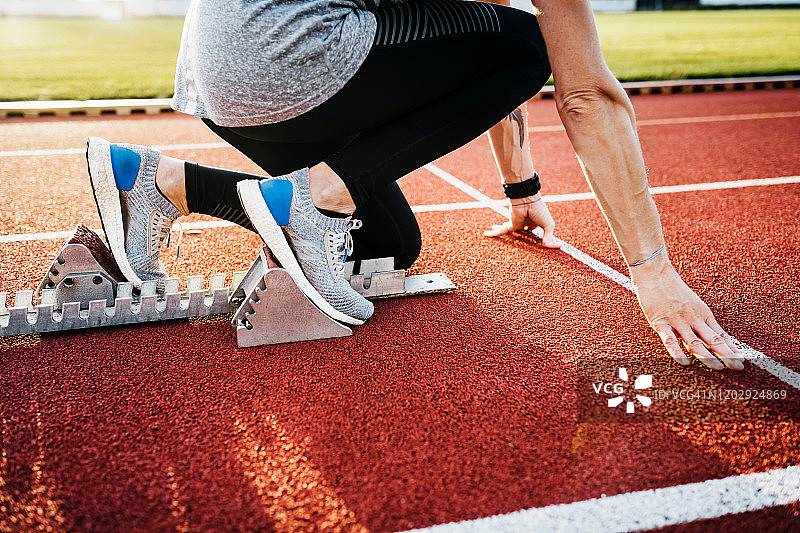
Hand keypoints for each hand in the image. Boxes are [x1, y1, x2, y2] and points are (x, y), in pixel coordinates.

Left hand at [484, 193, 560, 247]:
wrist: (527, 199)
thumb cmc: (539, 210)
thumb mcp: (548, 225)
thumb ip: (550, 236)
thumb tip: (554, 246)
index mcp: (535, 223)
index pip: (536, 232)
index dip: (538, 239)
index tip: (544, 245)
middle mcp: (525, 224)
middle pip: (521, 232)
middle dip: (518, 235)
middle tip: (515, 241)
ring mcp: (517, 224)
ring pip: (509, 231)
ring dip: (501, 230)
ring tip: (495, 230)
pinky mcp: (510, 225)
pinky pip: (500, 231)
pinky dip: (493, 233)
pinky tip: (485, 234)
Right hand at [631, 253, 743, 370]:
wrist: (655, 272)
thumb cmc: (671, 287)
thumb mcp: (691, 302)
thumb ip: (698, 318)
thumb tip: (707, 333)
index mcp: (703, 314)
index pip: (721, 334)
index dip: (732, 348)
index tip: (742, 360)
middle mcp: (693, 318)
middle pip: (712, 340)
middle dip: (727, 355)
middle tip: (738, 367)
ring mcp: (677, 321)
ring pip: (694, 342)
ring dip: (707, 356)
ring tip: (718, 367)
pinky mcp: (660, 322)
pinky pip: (670, 340)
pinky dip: (677, 352)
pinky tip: (685, 362)